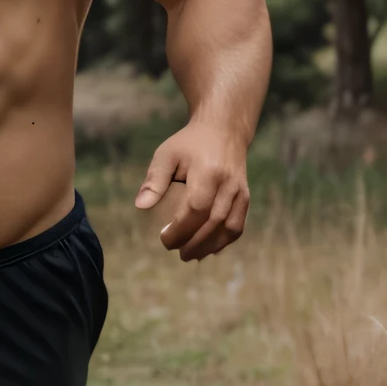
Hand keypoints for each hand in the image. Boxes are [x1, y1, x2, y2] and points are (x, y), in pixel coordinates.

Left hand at [134, 122, 248, 261]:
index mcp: (209, 172)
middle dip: (194, 242)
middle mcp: (229, 183)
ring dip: (210, 246)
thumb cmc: (189, 144)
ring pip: (230, 228)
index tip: (164, 239)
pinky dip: (224, 241)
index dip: (181, 229)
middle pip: (213, 222)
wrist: (223, 130)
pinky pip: (238, 225)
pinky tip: (208, 249)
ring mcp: (240, 191)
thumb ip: (154, 180)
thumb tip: (141, 206)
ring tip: (191, 255)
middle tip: (177, 253)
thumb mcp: (166, 154)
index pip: (197, 208)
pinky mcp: (245, 197)